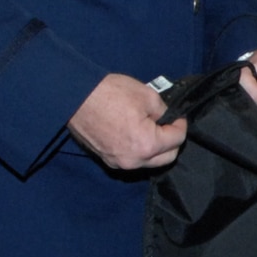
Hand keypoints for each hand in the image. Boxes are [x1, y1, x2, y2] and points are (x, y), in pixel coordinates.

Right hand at [69, 73, 185, 170]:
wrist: (76, 96)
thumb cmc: (110, 94)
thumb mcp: (148, 96)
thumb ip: (164, 111)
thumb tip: (168, 119)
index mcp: (147, 145)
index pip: (177, 141)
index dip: (180, 125)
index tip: (178, 116)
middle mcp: (134, 161)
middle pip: (166, 158)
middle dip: (171, 141)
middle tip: (167, 124)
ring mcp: (119, 163)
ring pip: (148, 161)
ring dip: (155, 148)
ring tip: (151, 127)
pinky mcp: (107, 159)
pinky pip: (132, 159)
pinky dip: (138, 150)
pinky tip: (135, 133)